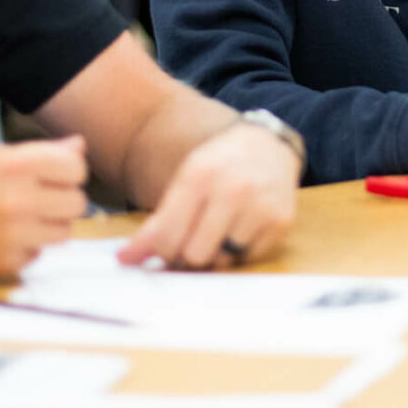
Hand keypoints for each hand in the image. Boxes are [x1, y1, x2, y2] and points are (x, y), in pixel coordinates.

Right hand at [0, 136, 87, 278]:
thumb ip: (38, 153)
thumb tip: (79, 147)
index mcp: (13, 164)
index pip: (76, 167)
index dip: (69, 170)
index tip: (57, 174)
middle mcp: (17, 200)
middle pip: (78, 202)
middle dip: (63, 198)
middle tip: (40, 198)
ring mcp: (12, 235)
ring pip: (65, 232)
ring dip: (50, 225)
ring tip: (23, 218)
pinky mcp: (4, 264)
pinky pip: (38, 255)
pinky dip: (27, 247)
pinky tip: (2, 237)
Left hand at [118, 120, 298, 269]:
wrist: (267, 145)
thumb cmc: (218, 166)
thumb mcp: (185, 180)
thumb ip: (158, 221)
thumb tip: (126, 259)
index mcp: (199, 176)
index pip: (167, 235)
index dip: (155, 252)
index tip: (149, 255)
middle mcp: (232, 189)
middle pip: (194, 255)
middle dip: (185, 256)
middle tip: (186, 245)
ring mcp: (260, 206)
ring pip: (223, 261)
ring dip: (215, 255)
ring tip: (217, 233)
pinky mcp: (281, 221)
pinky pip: (249, 259)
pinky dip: (240, 253)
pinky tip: (240, 229)